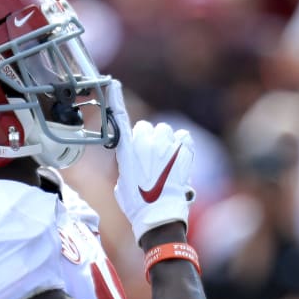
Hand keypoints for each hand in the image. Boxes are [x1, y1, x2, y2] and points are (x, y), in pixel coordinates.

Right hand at [107, 80, 195, 243]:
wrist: (158, 215)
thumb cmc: (137, 205)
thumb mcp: (121, 183)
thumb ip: (127, 164)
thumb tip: (134, 162)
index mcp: (126, 150)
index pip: (119, 118)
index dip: (116, 99)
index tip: (114, 83)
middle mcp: (145, 142)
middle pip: (147, 127)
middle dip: (149, 139)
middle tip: (152, 159)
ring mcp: (165, 145)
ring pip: (166, 131)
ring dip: (166, 142)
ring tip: (167, 162)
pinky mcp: (183, 151)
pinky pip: (184, 137)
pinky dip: (183, 145)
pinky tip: (180, 159)